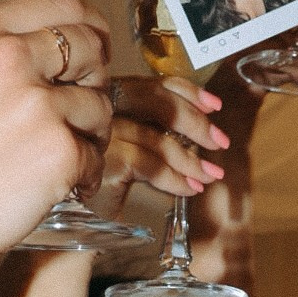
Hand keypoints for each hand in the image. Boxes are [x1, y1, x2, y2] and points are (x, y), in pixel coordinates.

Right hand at [0, 0, 112, 278]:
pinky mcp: (59, 151)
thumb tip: (46, 44)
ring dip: (90, 135)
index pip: (61, 3)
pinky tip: (53, 187)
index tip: (95, 44)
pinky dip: (83, 176)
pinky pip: (97, 156)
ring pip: (100, 106)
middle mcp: (8, 58)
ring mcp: (37, 104)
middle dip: (95, 81)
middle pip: (91, 48)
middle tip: (77, 113)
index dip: (89, 27)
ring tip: (54, 160)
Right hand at [94, 73, 229, 213]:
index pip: (154, 84)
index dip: (188, 92)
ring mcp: (103, 133)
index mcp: (112, 98)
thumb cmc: (104, 179)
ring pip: (158, 140)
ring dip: (192, 160)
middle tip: (220, 141)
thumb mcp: (131, 148)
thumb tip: (202, 136)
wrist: (77, 212)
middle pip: (157, 102)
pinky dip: (176, 179)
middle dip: (196, 122)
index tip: (215, 105)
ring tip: (210, 175)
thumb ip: (156, 133)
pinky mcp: (105, 161)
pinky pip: (151, 167)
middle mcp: (104, 108)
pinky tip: (190, 188)